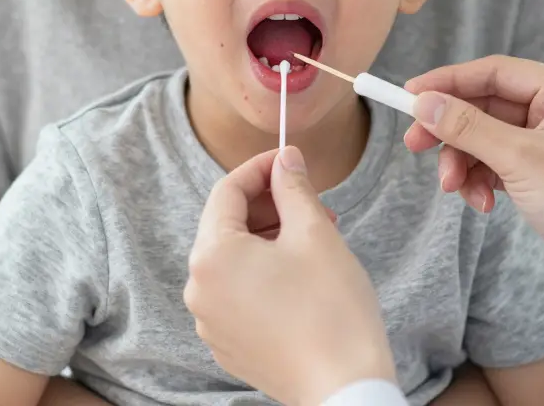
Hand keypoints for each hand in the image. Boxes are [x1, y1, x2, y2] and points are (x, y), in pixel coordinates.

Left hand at [185, 146, 395, 405]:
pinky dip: (263, 274)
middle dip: (269, 206)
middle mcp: (199, 289)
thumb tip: (285, 160)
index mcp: (211, 256)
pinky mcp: (228, 344)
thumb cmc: (332, 311)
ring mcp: (210, 321)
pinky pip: (237, 293)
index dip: (260, 168)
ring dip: (268, 239)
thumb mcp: (315, 233)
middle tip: (312, 202)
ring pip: (233, 261)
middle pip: (226, 226)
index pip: (227, 191)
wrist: (345, 390)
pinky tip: (300, 275)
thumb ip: (294, 187)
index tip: (289, 160)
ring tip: (314, 238)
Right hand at [403, 55, 543, 322]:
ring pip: (485, 139)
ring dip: (463, 162)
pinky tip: (483, 203)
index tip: (407, 95)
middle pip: (484, 106)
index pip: (493, 72)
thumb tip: (423, 102)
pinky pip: (495, 164)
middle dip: (450, 130)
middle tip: (415, 145)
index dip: (447, 81)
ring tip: (455, 189)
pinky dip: (480, 181)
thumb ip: (468, 127)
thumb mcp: (520, 160)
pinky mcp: (541, 175)